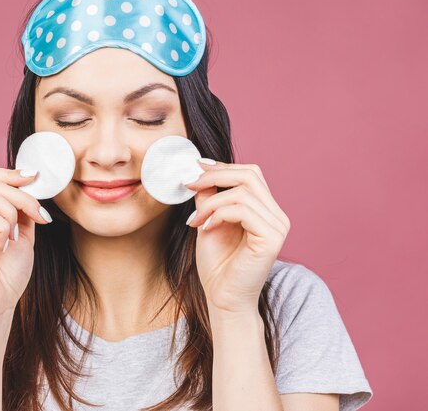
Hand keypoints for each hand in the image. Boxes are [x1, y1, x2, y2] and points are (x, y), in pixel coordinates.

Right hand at [0, 164, 51, 324]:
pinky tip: (3, 245)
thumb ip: (23, 210)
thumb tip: (31, 183)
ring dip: (13, 213)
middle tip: (39, 217)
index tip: (35, 179)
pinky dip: (3, 227)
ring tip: (15, 237)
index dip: (11, 173)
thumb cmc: (8, 275)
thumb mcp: (23, 234)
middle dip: (23, 196)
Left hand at [184, 159, 290, 313]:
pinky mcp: (271, 239)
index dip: (221, 167)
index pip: (250, 173)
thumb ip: (209, 198)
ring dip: (210, 202)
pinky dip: (218, 214)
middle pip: (250, 174)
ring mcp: (277, 227)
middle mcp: (276, 216)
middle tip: (189, 185)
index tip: (194, 170)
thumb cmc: (217, 266)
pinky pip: (242, 210)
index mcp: (265, 210)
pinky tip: (205, 228)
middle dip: (214, 176)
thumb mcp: (208, 222)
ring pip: (242, 192)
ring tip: (195, 220)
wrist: (223, 300)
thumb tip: (200, 171)